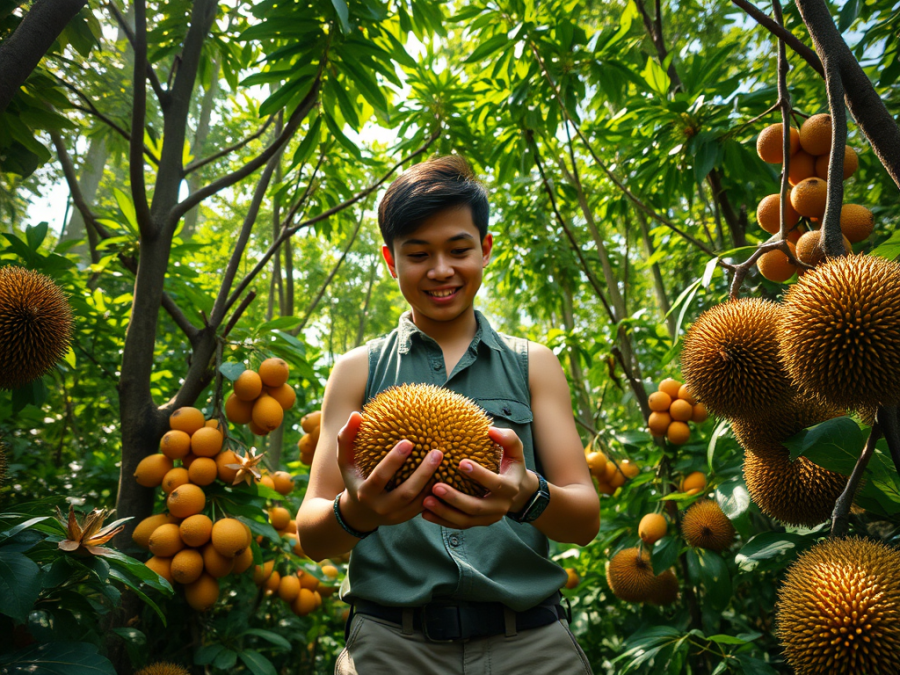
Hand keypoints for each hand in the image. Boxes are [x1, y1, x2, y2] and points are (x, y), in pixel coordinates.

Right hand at [336, 411, 443, 531]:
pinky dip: (437, 492)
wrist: (360, 513)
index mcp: (365, 493)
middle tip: (437, 452)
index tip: (408, 441)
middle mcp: (381, 507)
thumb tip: (356, 414)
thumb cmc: (354, 478)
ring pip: (420, 502)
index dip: (394, 461)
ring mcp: (396, 516)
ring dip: (434, 483)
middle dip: (423, 473)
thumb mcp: (345, 461)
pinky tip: (448, 473)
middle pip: (406, 493)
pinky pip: (426, 505)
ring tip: (447, 462)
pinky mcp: (408, 518)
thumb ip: (347, 438)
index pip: (380, 477)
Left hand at [422, 426, 539, 528]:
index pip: (495, 483)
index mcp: (510, 488)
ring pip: (465, 520)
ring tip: (425, 501)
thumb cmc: (511, 465)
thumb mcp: (515, 451)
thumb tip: (491, 430)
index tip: (461, 462)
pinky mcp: (477, 523)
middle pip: (476, 506)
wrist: (518, 493)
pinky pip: (458, 525)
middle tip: (435, 486)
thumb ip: (508, 438)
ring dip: (444, 512)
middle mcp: (500, 507)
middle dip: (455, 498)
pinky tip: (424, 513)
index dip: (479, 474)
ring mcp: (488, 518)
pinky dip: (441, 521)